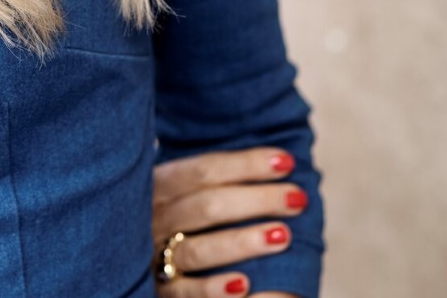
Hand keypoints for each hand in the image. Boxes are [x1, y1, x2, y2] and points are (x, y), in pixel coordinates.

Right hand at [152, 146, 307, 295]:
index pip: (203, 169)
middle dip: (256, 200)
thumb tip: (275, 162)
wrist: (149, 265)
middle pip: (207, 205)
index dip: (246, 164)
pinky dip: (215, 289)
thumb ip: (215, 181)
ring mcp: (155, 257)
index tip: (286, 162)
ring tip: (282, 235)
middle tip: (297, 198)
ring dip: (242, 242)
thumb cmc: (181, 223)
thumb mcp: (185, 194)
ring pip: (198, 250)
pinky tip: (244, 284)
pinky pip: (187, 293)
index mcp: (158, 186)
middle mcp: (153, 219)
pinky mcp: (162, 293)